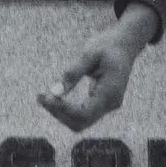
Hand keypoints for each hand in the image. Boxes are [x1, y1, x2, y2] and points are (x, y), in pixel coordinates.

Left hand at [36, 3, 160, 131]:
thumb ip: (73, 72)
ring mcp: (108, 106)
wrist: (125, 44)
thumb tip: (55, 91)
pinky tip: (53, 98)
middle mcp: (111, 103)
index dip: (62, 109)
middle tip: (40, 97)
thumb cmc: (108, 45)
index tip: (45, 97)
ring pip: (80, 122)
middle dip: (58, 113)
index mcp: (110, 91)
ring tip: (43, 97)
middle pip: (80, 122)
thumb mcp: (89, 53)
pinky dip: (66, 109)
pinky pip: (82, 114)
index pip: (83, 113)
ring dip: (60, 113)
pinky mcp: (102, 104)